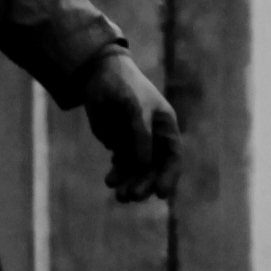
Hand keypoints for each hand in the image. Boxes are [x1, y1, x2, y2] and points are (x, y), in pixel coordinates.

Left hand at [85, 53, 180, 201]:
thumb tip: (144, 164)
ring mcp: (135, 141)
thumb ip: (140, 135)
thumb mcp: (135, 108)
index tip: (160, 193)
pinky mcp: (118, 143)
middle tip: (131, 196)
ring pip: (136, 169)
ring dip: (129, 182)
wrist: (98, 74)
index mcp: (165, 127)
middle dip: (143, 183)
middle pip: (153, 168)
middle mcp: (153, 138)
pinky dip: (118, 173)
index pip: (173, 157)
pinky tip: (111, 179)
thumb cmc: (124, 86)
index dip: (169, 177)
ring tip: (117, 193)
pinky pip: (121, 163)